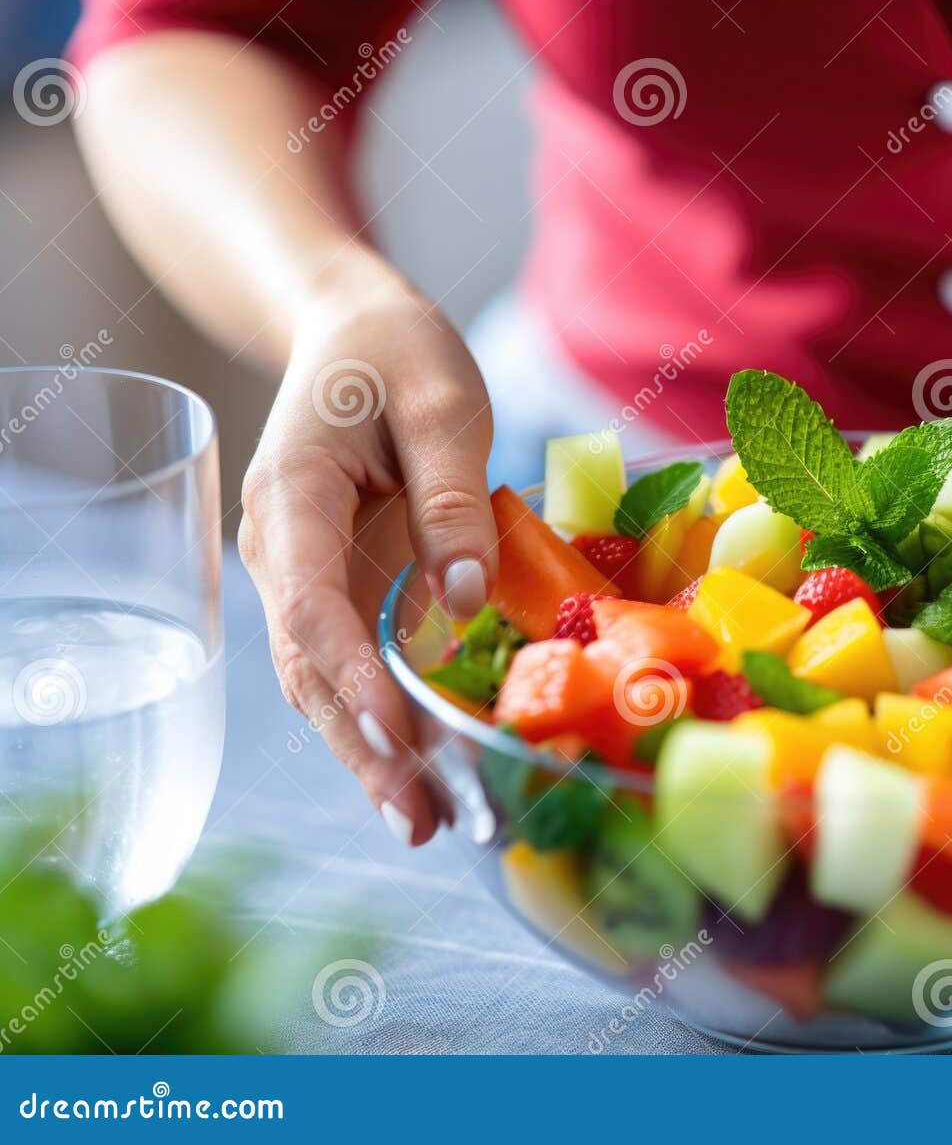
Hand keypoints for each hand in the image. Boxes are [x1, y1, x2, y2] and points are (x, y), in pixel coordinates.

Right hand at [238, 278, 496, 844]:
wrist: (355, 335)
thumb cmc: (397, 356)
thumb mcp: (441, 403)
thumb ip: (452, 498)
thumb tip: (467, 598)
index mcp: (292, 494)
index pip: (311, 602)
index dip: (352, 675)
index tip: (397, 734)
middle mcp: (281, 549)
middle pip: (309, 664)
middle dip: (362, 746)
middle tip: (418, 817)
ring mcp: (302, 574)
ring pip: (323, 680)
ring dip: (370, 752)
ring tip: (426, 820)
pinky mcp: (337, 589)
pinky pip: (352, 664)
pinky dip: (383, 720)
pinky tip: (426, 772)